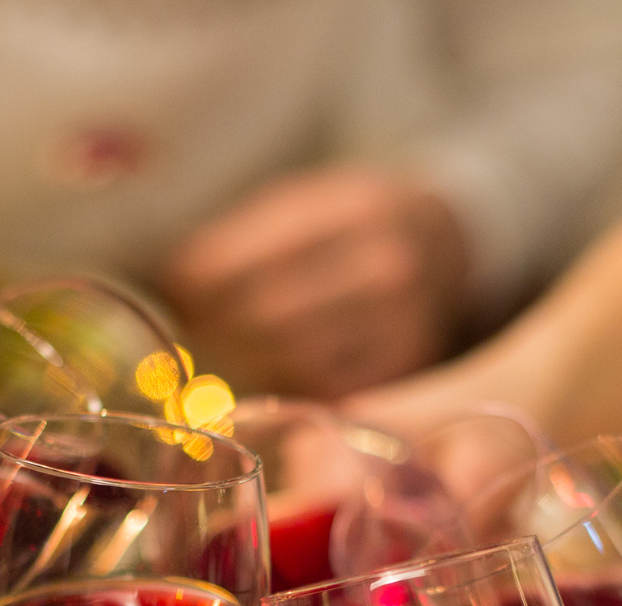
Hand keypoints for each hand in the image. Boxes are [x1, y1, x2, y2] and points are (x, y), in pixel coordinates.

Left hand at [161, 165, 469, 398]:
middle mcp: (386, 265)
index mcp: (353, 209)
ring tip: (215, 357)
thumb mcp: (308, 199)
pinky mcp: (409, 365)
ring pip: (296, 361)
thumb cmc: (353, 222)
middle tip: (184, 334)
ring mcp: (404, 320)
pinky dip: (288, 386)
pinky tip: (265, 376)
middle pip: (270, 316)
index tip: (171, 291)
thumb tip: (171, 284)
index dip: (199, 282)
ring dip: (245, 365)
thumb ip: (245, 236)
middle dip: (216, 329)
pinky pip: (330, 390)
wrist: (450, 240)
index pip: (254, 256)